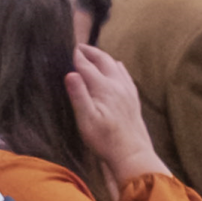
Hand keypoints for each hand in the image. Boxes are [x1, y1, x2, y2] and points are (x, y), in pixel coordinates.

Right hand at [65, 44, 169, 181]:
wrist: (131, 154)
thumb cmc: (105, 140)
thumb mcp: (86, 119)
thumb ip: (78, 94)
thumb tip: (70, 73)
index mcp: (104, 88)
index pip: (87, 66)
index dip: (77, 56)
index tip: (69, 48)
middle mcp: (117, 85)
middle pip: (103, 61)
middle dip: (91, 52)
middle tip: (80, 46)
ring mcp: (127, 91)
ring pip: (115, 66)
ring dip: (104, 57)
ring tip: (94, 54)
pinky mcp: (133, 99)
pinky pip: (126, 76)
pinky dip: (118, 67)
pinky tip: (118, 67)